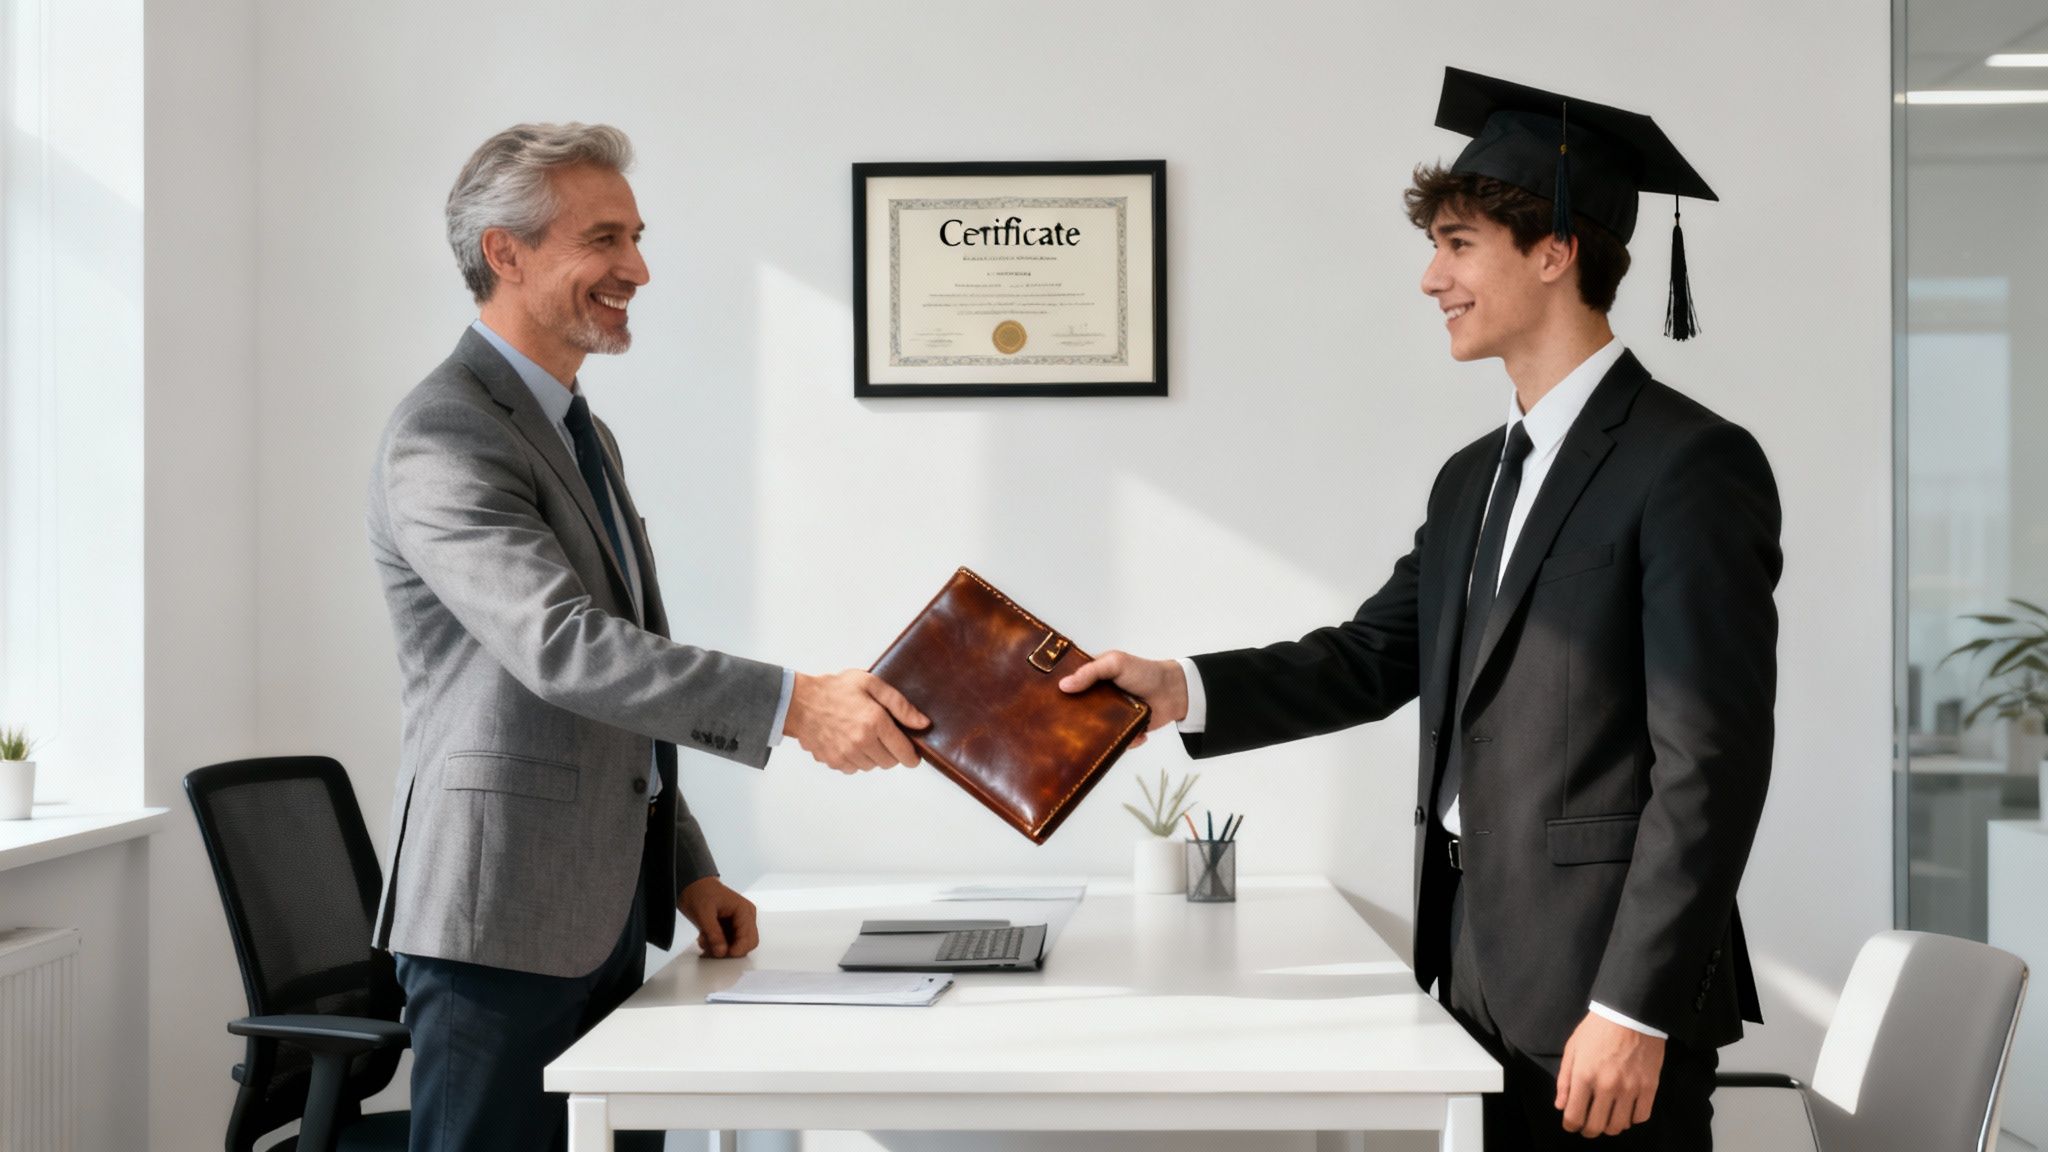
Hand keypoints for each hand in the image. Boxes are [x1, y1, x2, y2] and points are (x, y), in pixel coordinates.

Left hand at [678, 876, 758, 958]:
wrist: (692, 885)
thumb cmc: (700, 892)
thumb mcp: (703, 914)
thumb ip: (714, 934)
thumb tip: (722, 952)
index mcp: (744, 910)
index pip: (749, 938)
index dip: (737, 950)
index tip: (723, 956)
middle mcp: (745, 916)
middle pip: (746, 944)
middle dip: (729, 950)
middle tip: (712, 950)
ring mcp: (739, 922)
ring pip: (736, 946)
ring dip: (720, 948)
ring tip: (704, 940)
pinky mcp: (731, 926)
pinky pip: (728, 942)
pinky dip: (717, 945)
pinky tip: (705, 937)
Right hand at [783, 670, 928, 772]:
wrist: (800, 702)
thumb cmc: (835, 689)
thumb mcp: (871, 684)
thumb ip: (900, 705)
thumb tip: (923, 724)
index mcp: (874, 721)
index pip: (904, 752)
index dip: (912, 756)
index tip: (913, 755)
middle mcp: (862, 741)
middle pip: (889, 762)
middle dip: (891, 752)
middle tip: (883, 737)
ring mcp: (846, 754)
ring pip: (872, 766)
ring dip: (873, 756)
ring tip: (864, 736)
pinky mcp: (834, 761)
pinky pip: (854, 768)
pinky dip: (856, 759)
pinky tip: (849, 742)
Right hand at [1057, 651, 1186, 748]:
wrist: (1173, 692)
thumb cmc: (1143, 672)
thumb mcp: (1115, 663)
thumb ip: (1091, 671)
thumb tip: (1063, 685)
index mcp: (1093, 678)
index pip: (1069, 685)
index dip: (1057, 693)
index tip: (1042, 702)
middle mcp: (1097, 698)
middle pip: (1077, 711)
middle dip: (1070, 721)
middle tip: (1057, 729)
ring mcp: (1110, 716)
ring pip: (1094, 731)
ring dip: (1095, 737)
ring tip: (1090, 742)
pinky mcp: (1124, 731)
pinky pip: (1116, 742)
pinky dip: (1124, 742)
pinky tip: (1134, 736)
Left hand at [1555, 1011, 1665, 1137]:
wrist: (1630, 1014)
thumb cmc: (1597, 1029)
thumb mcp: (1573, 1049)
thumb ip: (1565, 1079)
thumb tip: (1561, 1106)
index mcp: (1584, 1076)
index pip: (1574, 1116)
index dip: (1570, 1125)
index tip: (1571, 1125)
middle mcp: (1606, 1087)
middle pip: (1596, 1126)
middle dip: (1589, 1130)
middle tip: (1588, 1126)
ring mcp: (1630, 1089)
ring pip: (1619, 1125)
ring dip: (1610, 1126)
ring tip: (1607, 1118)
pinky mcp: (1649, 1087)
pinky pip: (1641, 1116)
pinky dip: (1632, 1119)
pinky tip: (1626, 1111)